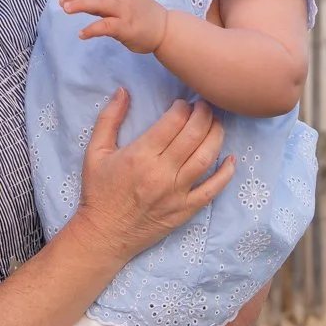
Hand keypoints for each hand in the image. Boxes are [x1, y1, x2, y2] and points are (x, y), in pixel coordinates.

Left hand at [61, 0, 168, 53]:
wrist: (168, 30)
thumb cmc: (146, 18)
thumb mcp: (128, 3)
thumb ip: (109, 2)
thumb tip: (86, 3)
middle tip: (61, 2)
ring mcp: (126, 11)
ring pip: (99, 3)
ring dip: (80, 4)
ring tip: (66, 9)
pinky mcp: (127, 27)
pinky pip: (106, 26)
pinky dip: (91, 29)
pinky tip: (82, 34)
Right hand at [70, 90, 235, 262]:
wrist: (105, 234)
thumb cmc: (98, 191)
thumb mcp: (95, 152)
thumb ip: (109, 119)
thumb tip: (123, 91)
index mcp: (140, 155)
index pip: (172, 122)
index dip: (182, 107)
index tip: (183, 103)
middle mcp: (162, 172)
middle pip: (193, 136)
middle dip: (203, 115)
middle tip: (205, 106)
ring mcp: (176, 193)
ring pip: (205, 158)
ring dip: (216, 136)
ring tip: (217, 124)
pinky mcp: (185, 210)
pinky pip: (212, 190)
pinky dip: (225, 174)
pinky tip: (230, 159)